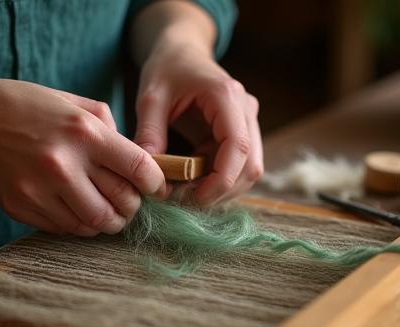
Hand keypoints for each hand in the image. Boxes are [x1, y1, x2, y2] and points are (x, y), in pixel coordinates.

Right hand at [0, 78, 165, 235]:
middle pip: (122, 204)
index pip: (140, 169)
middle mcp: (65, 163)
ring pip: (96, 224)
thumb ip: (110, 130)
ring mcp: (41, 189)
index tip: (155, 187)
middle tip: (129, 201)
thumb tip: (138, 160)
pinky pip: (67, 229)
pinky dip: (81, 224)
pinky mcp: (23, 207)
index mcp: (85, 132)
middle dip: (134, 207)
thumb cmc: (28, 107)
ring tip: (106, 209)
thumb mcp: (75, 103)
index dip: (156, 183)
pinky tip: (77, 209)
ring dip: (109, 221)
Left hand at [135, 43, 262, 205]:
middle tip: (183, 201)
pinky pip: (238, 167)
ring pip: (248, 171)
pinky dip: (218, 182)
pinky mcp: (243, 134)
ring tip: (185, 195)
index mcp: (226, 96)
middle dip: (220, 191)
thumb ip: (149, 133)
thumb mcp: (150, 97)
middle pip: (250, 166)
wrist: (183, 52)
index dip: (221, 180)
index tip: (194, 198)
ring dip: (221, 190)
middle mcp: (246, 110)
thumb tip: (149, 176)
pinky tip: (192, 184)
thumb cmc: (167, 69)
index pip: (238, 146)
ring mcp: (248, 123)